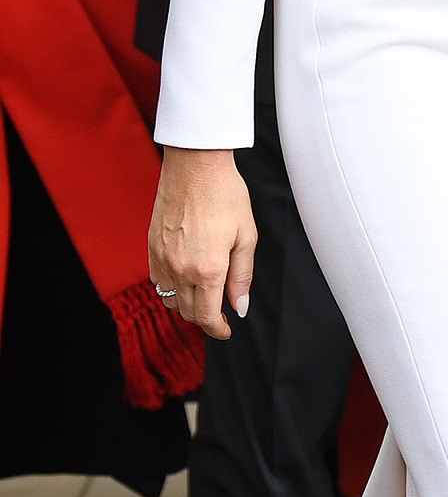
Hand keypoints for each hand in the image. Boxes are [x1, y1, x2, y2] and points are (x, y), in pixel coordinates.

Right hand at [148, 148, 256, 339]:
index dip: (217, 330)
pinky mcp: (151, 247)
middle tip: (219, 315)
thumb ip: (242, 277)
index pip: (207, 316)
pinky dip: (170, 287)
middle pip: (187, 312)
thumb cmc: (224, 194)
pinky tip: (184, 279)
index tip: (225, 330)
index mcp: (208, 269)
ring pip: (170, 299)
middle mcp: (180, 268)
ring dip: (186, 305)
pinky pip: (157, 280)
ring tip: (203, 297)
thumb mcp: (246, 237)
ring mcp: (162, 258)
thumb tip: (239, 305)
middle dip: (204, 319)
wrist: (195, 165)